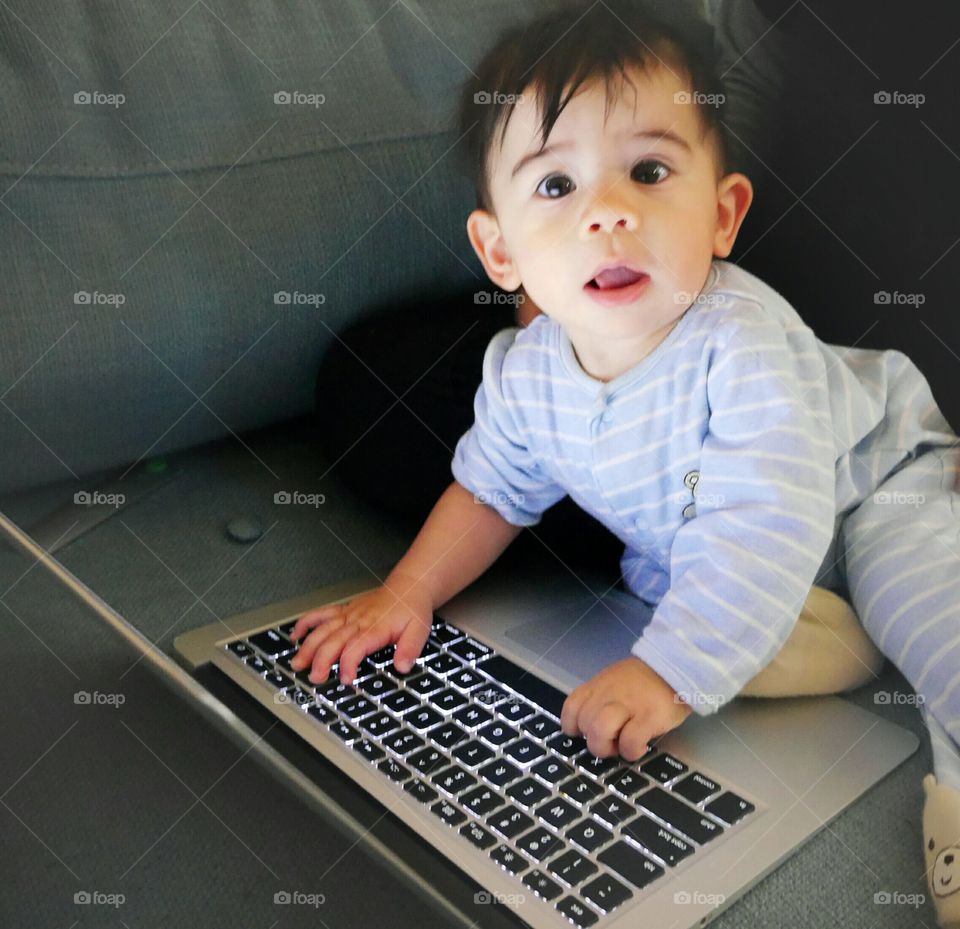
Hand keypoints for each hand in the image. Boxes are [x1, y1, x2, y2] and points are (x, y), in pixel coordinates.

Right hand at [289, 576, 433, 684]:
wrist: (408, 587)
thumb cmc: (411, 609)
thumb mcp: (419, 630)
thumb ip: (410, 649)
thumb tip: (402, 666)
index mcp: (375, 628)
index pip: (356, 647)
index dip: (348, 664)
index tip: (346, 679)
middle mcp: (358, 620)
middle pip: (333, 640)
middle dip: (321, 660)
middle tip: (315, 677)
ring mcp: (349, 614)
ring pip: (323, 629)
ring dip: (308, 646)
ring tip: (297, 663)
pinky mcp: (345, 610)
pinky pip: (322, 614)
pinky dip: (306, 623)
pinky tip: (296, 635)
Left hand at [560, 656, 693, 760]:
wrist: (678, 664)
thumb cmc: (646, 679)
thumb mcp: (615, 681)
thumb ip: (601, 698)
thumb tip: (591, 726)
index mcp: (598, 685)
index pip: (571, 708)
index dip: (574, 726)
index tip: (587, 733)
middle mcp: (608, 693)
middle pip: (584, 724)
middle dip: (595, 740)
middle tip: (612, 740)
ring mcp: (628, 704)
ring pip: (599, 731)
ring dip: (608, 747)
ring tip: (622, 745)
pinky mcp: (649, 716)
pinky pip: (630, 742)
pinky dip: (632, 751)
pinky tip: (641, 745)